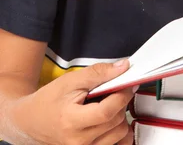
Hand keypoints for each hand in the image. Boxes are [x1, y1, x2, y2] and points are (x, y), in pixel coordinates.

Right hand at [8, 59, 135, 144]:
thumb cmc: (50, 100)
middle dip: (122, 103)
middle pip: (116, 123)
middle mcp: (79, 142)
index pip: (106, 112)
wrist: (32, 121)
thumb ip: (98, 73)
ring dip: (121, 117)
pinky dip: (120, 132)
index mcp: (72, 121)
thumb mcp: (71, 80)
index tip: (128, 83)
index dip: (122, 95)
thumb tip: (124, 66)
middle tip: (116, 91)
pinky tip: (112, 120)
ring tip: (110, 105)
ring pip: (120, 135)